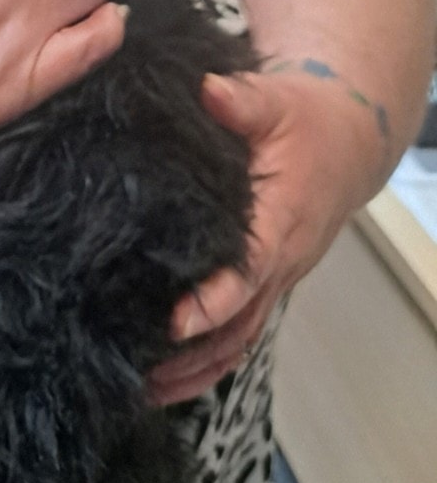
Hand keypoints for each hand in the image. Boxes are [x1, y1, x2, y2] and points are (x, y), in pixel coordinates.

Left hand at [149, 66, 382, 403]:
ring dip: (196, 370)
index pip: (249, 272)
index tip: (174, 323)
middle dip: (192, 356)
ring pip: (240, 339)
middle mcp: (281, 261)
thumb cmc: (305, 120)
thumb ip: (243, 101)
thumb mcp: (278, 99)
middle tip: (136, 373)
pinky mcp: (265, 281)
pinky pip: (240, 331)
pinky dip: (207, 360)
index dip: (214, 302)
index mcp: (282, 221)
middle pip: (240, 325)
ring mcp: (275, 277)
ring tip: (141, 391)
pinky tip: (166, 375)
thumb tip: (209, 91)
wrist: (344, 140)